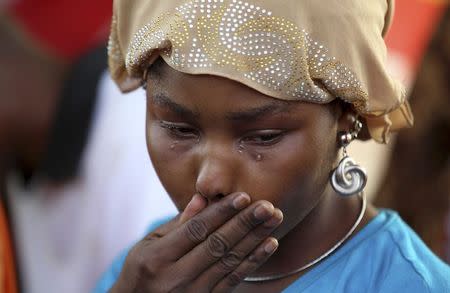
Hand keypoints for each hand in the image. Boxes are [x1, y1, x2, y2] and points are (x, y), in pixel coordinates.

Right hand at [110, 192, 282, 291]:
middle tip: (267, 206)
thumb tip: (203, 198)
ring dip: (255, 239)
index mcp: (158, 257)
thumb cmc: (141, 270)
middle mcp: (176, 277)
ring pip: (229, 262)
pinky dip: (253, 261)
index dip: (221, 213)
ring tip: (275, 219)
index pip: (196, 230)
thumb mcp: (149, 244)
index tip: (243, 196)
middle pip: (217, 245)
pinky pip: (234, 280)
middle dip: (245, 223)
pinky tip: (269, 244)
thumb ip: (178, 223)